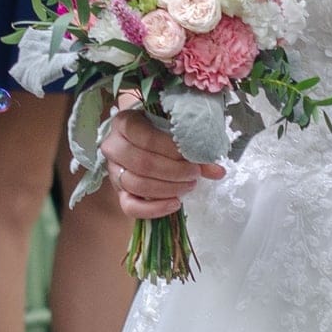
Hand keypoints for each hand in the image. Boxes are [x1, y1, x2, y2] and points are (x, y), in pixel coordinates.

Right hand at [104, 90, 223, 218]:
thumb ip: (193, 145)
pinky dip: (154, 209)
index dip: (171, 149)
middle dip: (174, 171)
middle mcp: (113, 146)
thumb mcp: (173, 129)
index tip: (192, 156)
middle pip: (142, 163)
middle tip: (195, 173)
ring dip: (168, 188)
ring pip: (137, 185)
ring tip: (189, 185)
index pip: (146, 137)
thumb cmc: (158, 129)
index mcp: (125, 122)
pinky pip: (130, 207)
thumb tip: (218, 171)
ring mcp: (114, 170)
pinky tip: (175, 204)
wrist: (139, 140)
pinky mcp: (118, 192)